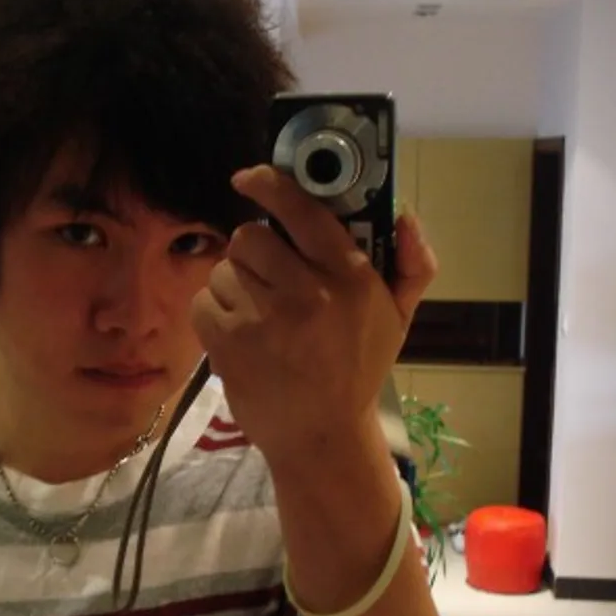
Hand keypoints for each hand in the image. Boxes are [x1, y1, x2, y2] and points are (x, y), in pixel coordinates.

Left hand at [190, 164, 436, 462]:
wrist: (321, 436)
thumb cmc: (356, 372)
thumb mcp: (397, 319)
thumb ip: (412, 264)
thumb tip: (406, 215)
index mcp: (348, 276)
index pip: (301, 209)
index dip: (270, 183)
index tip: (250, 178)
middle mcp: (305, 291)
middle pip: (250, 236)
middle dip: (254, 254)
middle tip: (267, 280)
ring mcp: (263, 317)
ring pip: (224, 269)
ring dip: (235, 287)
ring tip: (257, 316)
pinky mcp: (228, 342)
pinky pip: (203, 301)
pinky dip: (213, 314)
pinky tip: (237, 334)